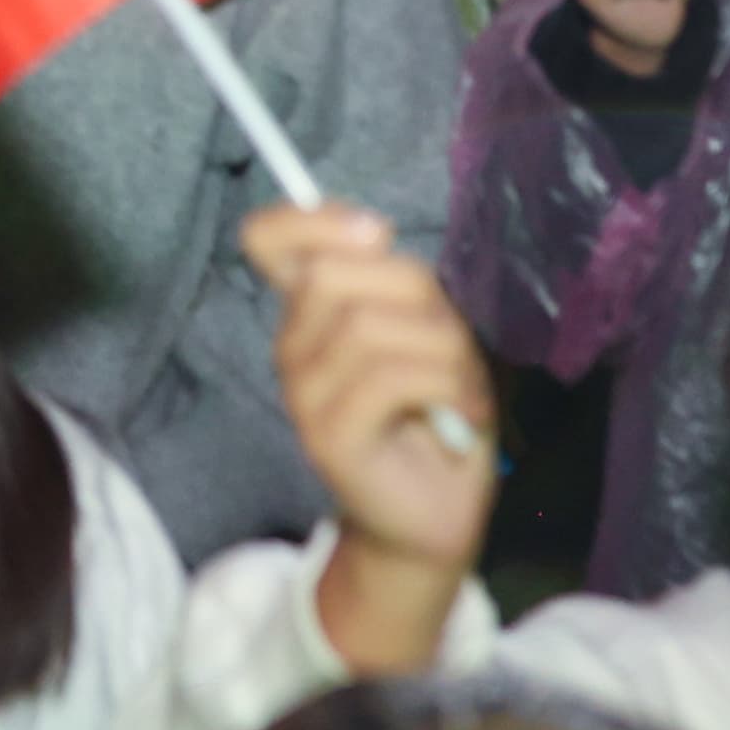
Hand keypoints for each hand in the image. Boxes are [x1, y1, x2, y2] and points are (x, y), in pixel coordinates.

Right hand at [244, 202, 493, 674]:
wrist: (436, 511)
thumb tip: (369, 232)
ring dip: (443, 352)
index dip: (309, 218)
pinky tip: (459, 415)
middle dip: (416, 296)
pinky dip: (445, 388)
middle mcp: (291, 348)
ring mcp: (304, 394)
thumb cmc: (437, 413)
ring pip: (369, 325)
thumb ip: (395, 282)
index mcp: (311, 314)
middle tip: (450, 344)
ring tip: (461, 389)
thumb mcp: (427, 329)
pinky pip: (390, 377)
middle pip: (333, 273)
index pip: (268, 239)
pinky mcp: (329, 436)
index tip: (374, 233)